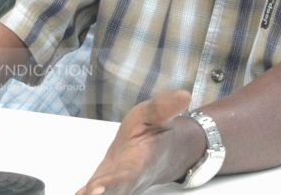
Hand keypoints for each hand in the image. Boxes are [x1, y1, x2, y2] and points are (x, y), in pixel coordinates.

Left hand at [77, 89, 194, 194]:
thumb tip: (184, 95)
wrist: (164, 150)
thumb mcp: (157, 113)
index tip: (96, 189)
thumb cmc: (156, 130)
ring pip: (108, 193)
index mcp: (140, 162)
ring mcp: (118, 184)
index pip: (126, 176)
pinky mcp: (108, 184)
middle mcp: (129, 179)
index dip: (113, 184)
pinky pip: (96, 192)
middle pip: (113, 191)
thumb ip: (165, 107)